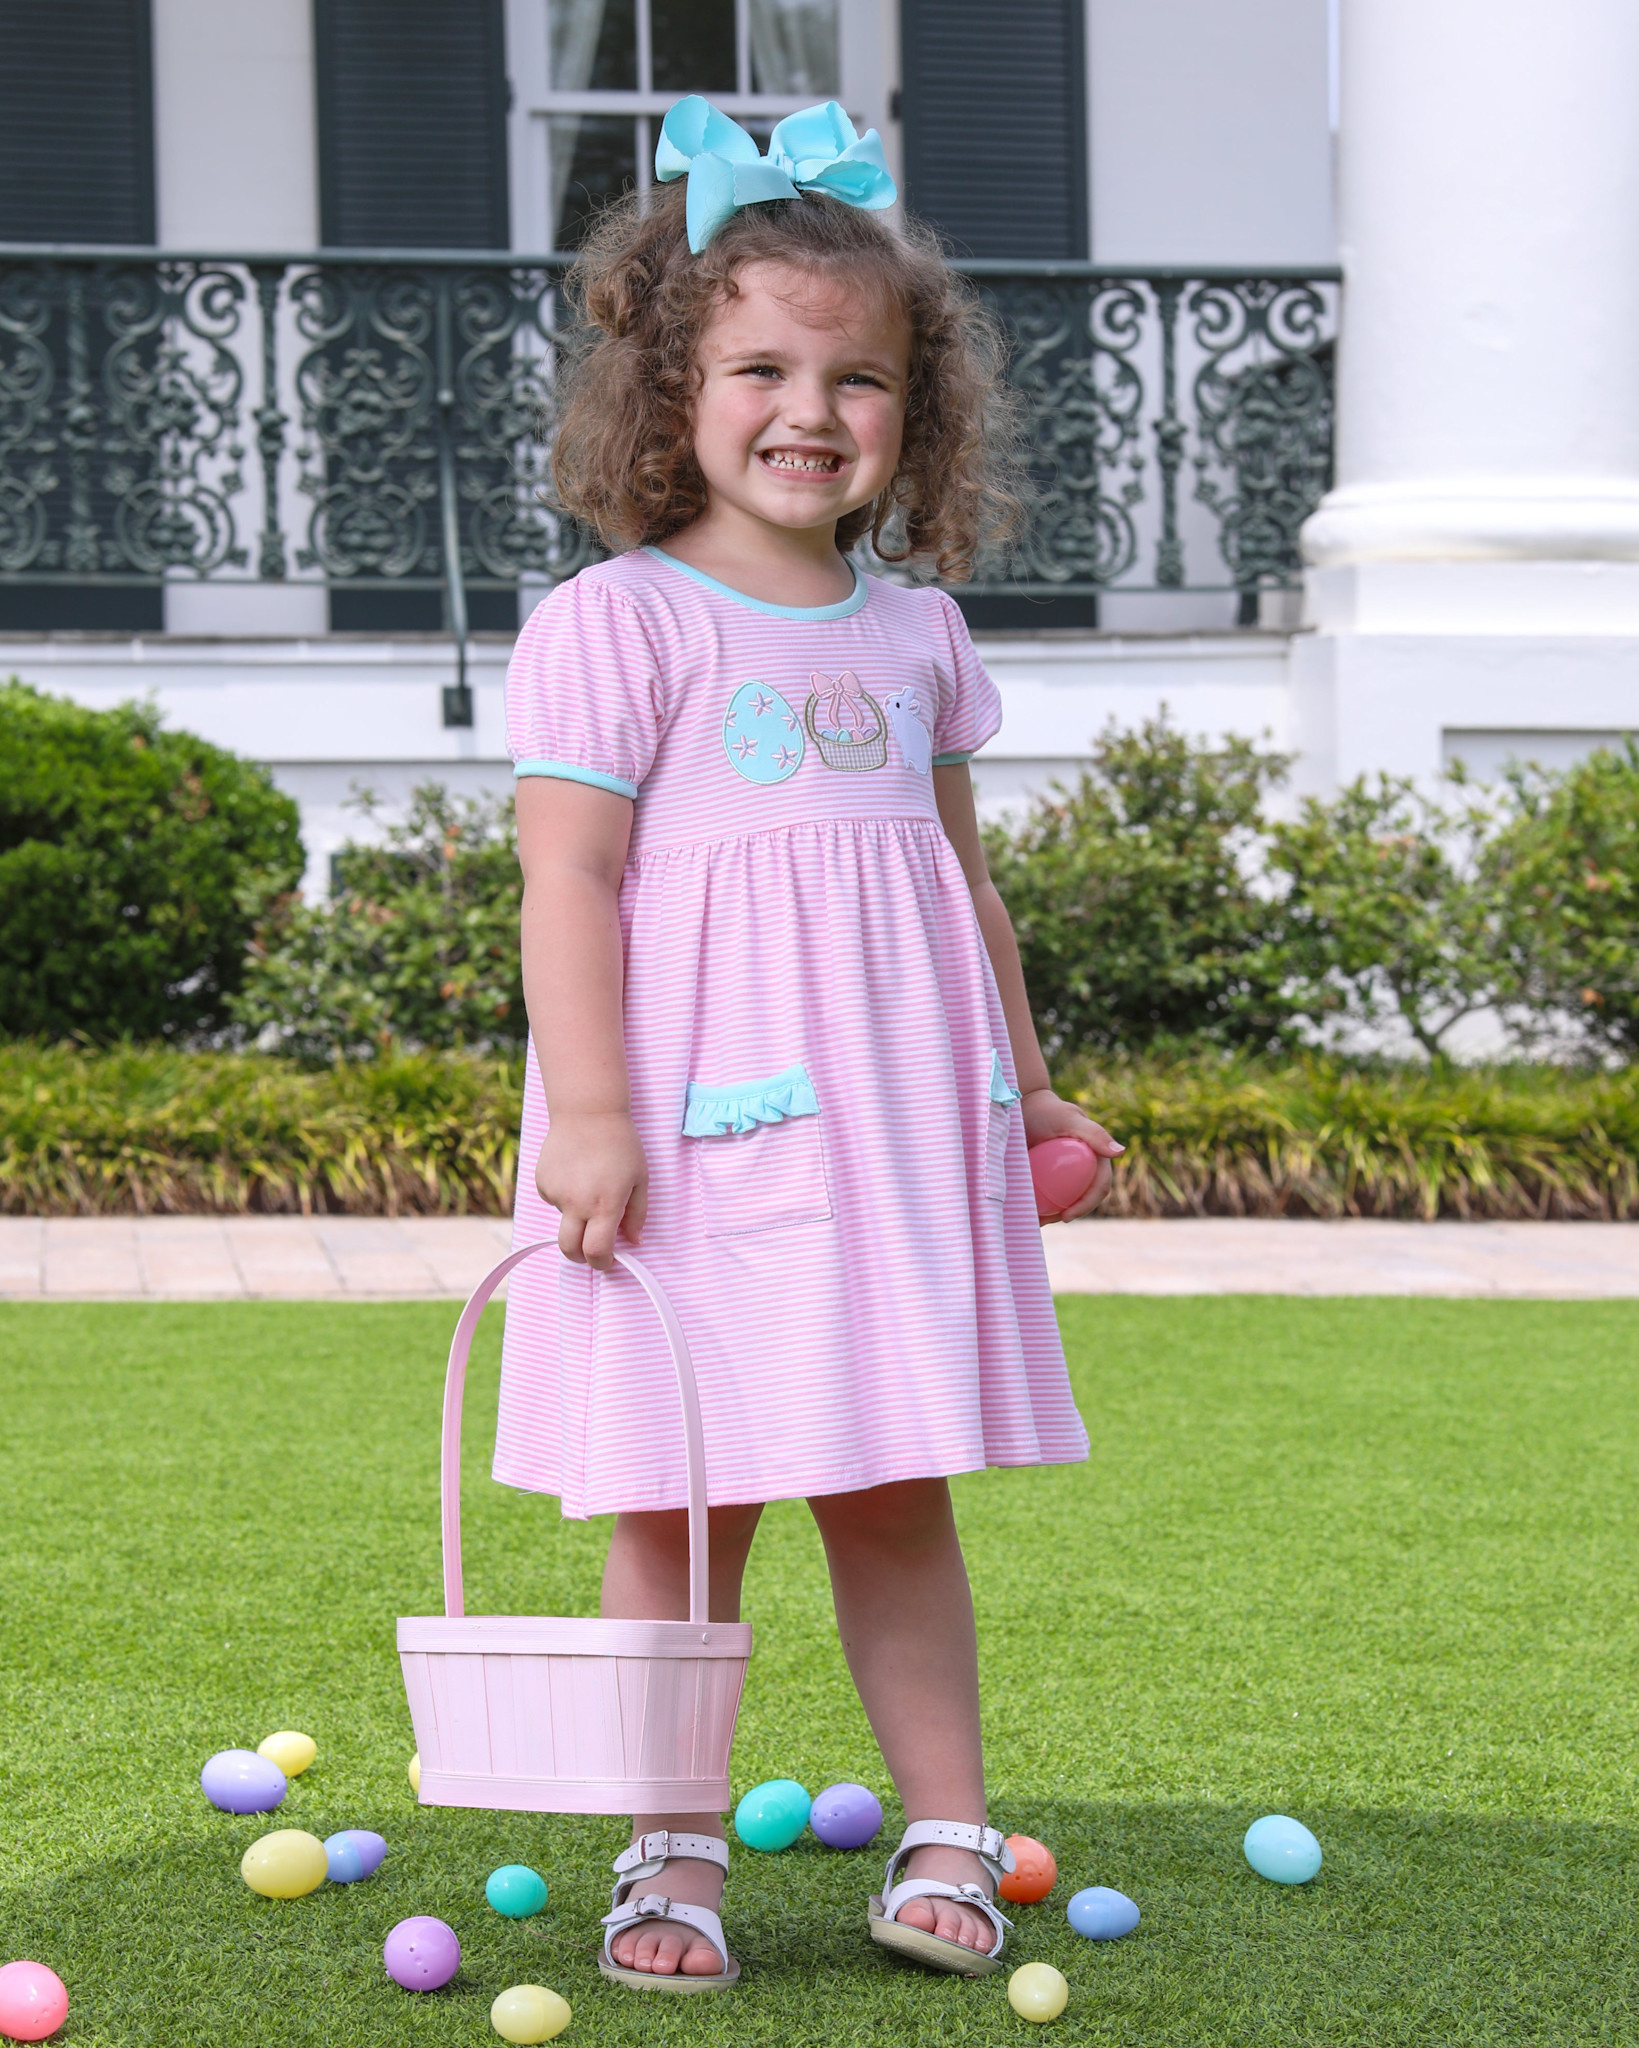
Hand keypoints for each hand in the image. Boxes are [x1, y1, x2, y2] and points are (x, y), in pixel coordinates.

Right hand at [536, 1111, 648, 1269]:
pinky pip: (553, 1200)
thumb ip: (637, 1214)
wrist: (587, 1112)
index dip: (602, 1263)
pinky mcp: (542, 1182)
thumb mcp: (640, 1179)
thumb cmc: (620, 1144)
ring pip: (563, 1220)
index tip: (607, 1262)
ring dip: (576, 1215)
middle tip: (591, 1249)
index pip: (597, 1251)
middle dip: (581, 1256)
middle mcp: (577, 1204)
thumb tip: (633, 1241)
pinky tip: (574, 1172)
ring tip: (589, 1183)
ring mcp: (556, 1193)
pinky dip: (564, 1195)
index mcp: (605, 1205)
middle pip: (570, 1249)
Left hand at [1020, 1088, 1123, 1220]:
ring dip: (1054, 1214)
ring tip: (1037, 1221)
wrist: (1023, 1106)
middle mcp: (1084, 1167)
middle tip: (1049, 1222)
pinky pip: (1049, 1194)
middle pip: (1083, 1197)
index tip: (1066, 1216)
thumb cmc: (1048, 1110)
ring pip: (1066, 1199)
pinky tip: (1028, 1213)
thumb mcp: (1069, 1119)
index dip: (1086, 1205)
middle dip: (1070, 1214)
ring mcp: (1067, 1172)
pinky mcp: (1050, 1174)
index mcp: (1096, 1157)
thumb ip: (1094, 1133)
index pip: (1098, 1186)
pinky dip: (1041, 1205)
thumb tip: (1120, 1153)